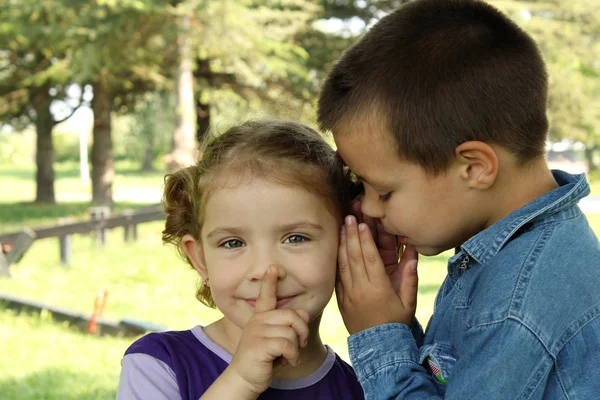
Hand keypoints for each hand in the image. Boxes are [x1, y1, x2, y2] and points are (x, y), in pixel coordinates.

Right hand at [227, 265, 309, 395]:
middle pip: (292, 316)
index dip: (270, 281)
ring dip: (296, 349)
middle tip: (300, 345)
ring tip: (288, 356)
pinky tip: (286, 362)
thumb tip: (303, 315)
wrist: (245, 378)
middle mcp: (257, 320)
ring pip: (292, 333)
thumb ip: (289, 326)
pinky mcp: (259, 345)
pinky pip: (288, 345)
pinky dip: (292, 356)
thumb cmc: (264, 358)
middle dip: (302, 333)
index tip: (273, 267)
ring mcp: (257, 331)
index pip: (266, 295)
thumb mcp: (278, 339)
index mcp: (261, 317)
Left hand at [336, 215, 418, 334]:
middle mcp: (360, 290)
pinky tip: (337, 248)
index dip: (365, 239)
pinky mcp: (341, 300)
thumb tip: (413, 254)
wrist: (379, 348)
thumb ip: (410, 278)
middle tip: (348, 217)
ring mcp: (348, 295)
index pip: (369, 258)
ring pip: (343, 265)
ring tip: (341, 228)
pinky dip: (336, 261)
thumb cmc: (397, 324)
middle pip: (354, 257)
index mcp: (378, 289)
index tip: (362, 224)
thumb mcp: (408, 302)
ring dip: (342, 244)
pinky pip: (337, 277)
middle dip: (351, 235)